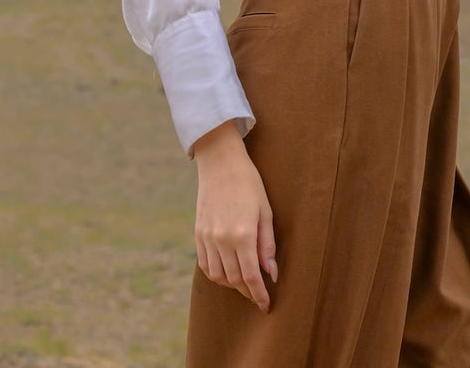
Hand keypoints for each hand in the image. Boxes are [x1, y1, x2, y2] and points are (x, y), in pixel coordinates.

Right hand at [191, 121, 276, 310]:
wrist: (221, 165)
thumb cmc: (250, 185)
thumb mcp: (266, 213)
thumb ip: (267, 246)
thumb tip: (271, 274)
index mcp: (242, 235)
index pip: (250, 276)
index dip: (259, 294)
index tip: (266, 305)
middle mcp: (221, 240)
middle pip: (233, 279)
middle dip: (247, 291)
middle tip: (259, 296)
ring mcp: (206, 238)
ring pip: (217, 275)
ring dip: (232, 285)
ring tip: (245, 285)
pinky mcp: (198, 234)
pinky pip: (205, 265)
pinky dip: (216, 274)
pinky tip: (228, 273)